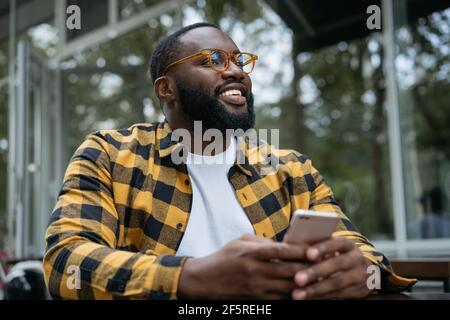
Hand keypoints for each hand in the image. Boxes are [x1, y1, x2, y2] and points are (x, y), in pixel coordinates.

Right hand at [178, 234, 310, 298]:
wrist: (205, 281)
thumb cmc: (225, 257)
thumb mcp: (241, 242)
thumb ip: (263, 242)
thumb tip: (286, 245)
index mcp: (252, 252)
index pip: (282, 251)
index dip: (301, 251)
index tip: (317, 250)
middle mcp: (256, 270)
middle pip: (289, 271)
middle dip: (310, 269)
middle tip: (326, 266)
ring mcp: (256, 287)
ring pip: (288, 288)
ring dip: (306, 285)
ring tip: (321, 281)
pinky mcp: (257, 300)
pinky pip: (281, 300)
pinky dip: (294, 297)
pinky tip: (306, 294)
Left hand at [292, 237, 372, 299]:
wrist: (366, 271)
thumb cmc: (336, 255)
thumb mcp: (331, 247)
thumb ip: (314, 245)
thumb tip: (290, 243)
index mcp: (348, 244)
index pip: (336, 243)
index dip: (322, 248)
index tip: (308, 254)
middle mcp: (356, 259)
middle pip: (336, 264)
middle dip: (315, 272)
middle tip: (297, 279)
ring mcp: (359, 276)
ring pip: (336, 283)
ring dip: (315, 290)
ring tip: (297, 295)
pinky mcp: (358, 292)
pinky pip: (338, 296)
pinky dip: (321, 298)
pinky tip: (307, 299)